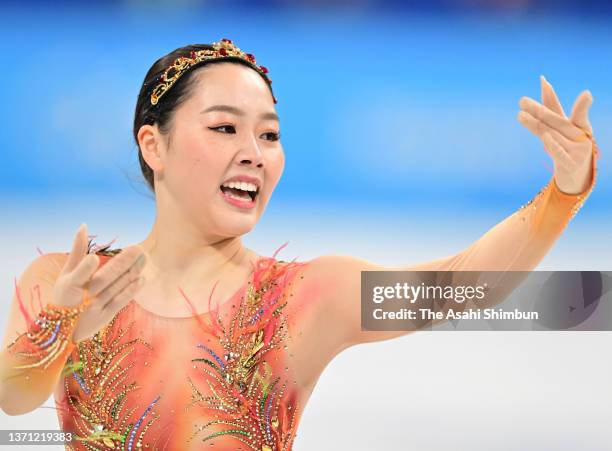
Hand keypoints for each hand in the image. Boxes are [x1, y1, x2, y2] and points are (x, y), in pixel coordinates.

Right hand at [53, 223, 146, 341]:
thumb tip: (84, 225)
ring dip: (132, 272)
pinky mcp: (105, 316)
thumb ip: (76, 250)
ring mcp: (94, 307)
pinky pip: (120, 302)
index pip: (78, 276)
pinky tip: (142, 278)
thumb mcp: (66, 274)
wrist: (61, 330)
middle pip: (104, 279)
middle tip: (138, 248)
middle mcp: (82, 297)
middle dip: (122, 263)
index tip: (94, 258)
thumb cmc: (64, 295)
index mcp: (69, 285)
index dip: (84, 269)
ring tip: (144, 258)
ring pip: (116, 288)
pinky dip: (131, 291)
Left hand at [517, 75, 594, 194]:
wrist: (577, 176)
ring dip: (537, 126)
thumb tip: (543, 80)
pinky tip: (545, 137)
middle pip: (554, 121)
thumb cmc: (568, 145)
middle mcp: (580, 135)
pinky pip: (560, 154)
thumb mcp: (561, 127)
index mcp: (578, 125)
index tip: (552, 84)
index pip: (562, 110)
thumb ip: (552, 105)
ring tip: (520, 115)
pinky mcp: (571, 164)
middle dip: (538, 111)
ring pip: (552, 136)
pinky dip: (554, 145)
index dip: (555, 99)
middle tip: (522, 101)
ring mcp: (577, 150)